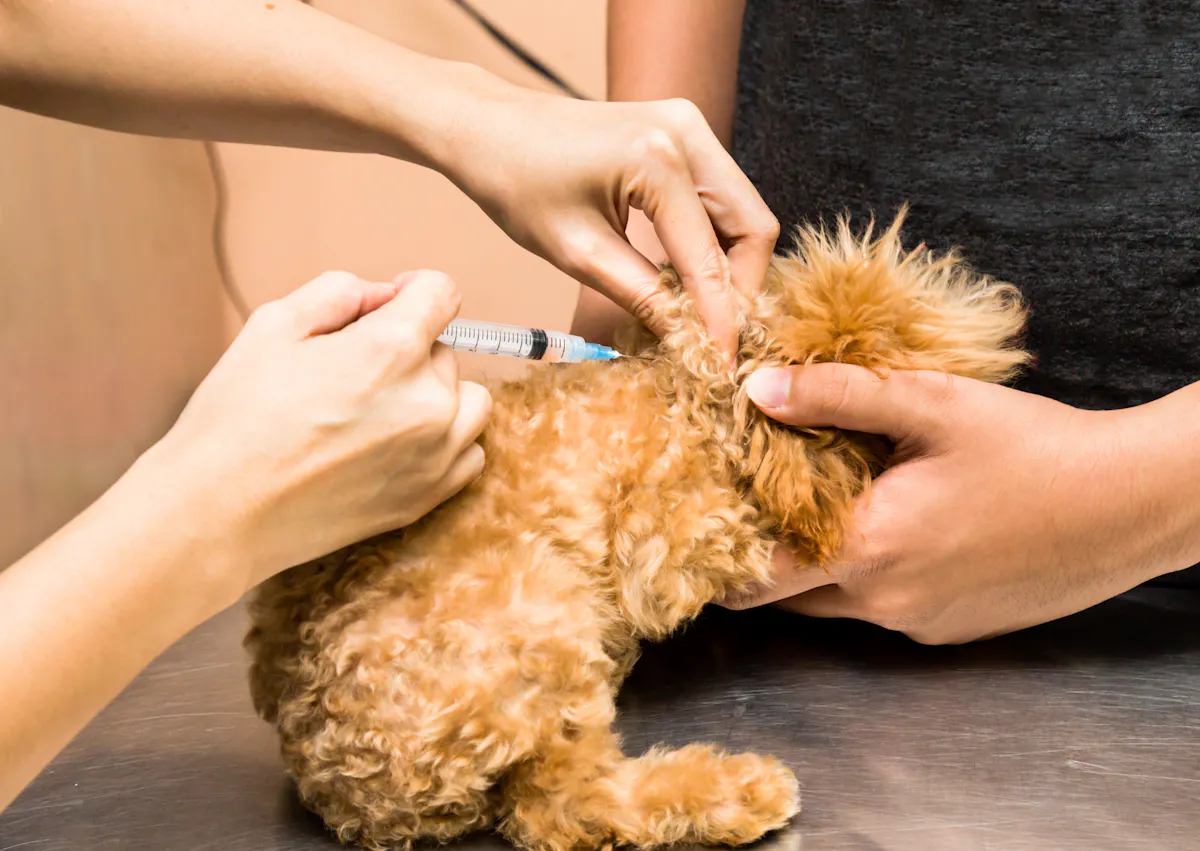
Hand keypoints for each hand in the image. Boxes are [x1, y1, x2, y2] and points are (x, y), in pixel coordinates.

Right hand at [138, 269, 490, 595]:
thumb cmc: (237, 418)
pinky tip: (397, 444)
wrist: (219, 512)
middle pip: (446, 351)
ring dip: (437, 396)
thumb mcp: (274, 324)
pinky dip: (445, 442)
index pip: (442, 293)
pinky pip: (469, 453)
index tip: (390, 305)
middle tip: (351, 375)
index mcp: (391, 350)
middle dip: (408, 351)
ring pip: (469, 401)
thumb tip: (385, 295)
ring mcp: (435, 454)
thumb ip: (341, 292)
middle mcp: (427, 402)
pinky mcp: (429, 496)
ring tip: (382, 409)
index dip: (413, 291)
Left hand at [444, 87, 778, 352]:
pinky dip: (712, 241)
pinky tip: (684, 277)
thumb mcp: (579, 254)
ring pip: (743, 213)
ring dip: (729, 267)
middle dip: (741, 290)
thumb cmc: (517, 184)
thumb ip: (644, 298)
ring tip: (699, 314)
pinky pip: (720, 198)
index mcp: (658, 160)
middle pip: (752, 228)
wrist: (488, 128)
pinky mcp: (683, 132)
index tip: (723, 366)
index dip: (721, 319)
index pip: (711, 258)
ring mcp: (689, 125)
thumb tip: (692, 342)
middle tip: (716, 339)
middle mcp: (687, 132)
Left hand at [725, 364, 1199, 643]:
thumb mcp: (931, 404)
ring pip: (832, 604)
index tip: (692, 527)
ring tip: (814, 508)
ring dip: (812, 566)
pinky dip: (866, 577)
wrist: (1128, 505)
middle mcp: (882, 601)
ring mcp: (916, 623)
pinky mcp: (947, 631)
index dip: (716, 555)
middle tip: (744, 508)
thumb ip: (837, 394)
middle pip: (785, 595)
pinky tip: (891, 528)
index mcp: (866, 547)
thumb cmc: (1033, 448)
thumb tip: (754, 385)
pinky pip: (880, 610)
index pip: (754, 578)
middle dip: (756, 559)